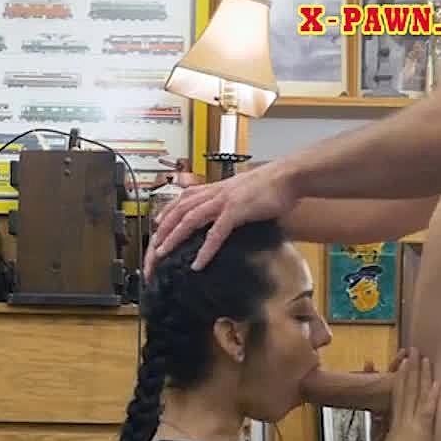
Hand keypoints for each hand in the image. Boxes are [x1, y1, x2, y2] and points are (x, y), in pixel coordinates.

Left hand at [144, 162, 298, 279]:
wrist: (289, 176)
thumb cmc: (269, 186)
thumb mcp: (240, 193)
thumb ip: (226, 204)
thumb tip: (221, 218)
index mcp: (213, 189)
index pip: (181, 201)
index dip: (166, 215)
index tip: (155, 228)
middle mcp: (214, 193)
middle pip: (178, 211)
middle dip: (162, 231)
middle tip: (151, 250)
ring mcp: (224, 201)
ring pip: (190, 219)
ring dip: (173, 237)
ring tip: (162, 254)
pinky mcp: (237, 210)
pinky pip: (217, 232)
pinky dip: (206, 249)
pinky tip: (198, 264)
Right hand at [375, 348, 439, 440]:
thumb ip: (386, 435)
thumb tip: (386, 426)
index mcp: (393, 425)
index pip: (397, 396)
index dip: (400, 378)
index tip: (403, 363)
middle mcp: (401, 421)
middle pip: (404, 390)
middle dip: (409, 370)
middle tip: (412, 351)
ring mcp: (411, 425)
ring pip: (415, 395)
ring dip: (419, 376)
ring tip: (422, 358)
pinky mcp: (421, 433)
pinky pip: (427, 410)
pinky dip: (432, 396)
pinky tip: (436, 383)